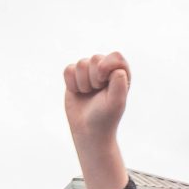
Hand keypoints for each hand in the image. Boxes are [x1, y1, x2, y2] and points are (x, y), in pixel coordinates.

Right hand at [63, 52, 131, 188]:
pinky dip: (71, 83)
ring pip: (81, 64)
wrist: (88, 131)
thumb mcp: (116, 102)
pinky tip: (78, 93)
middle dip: (94, 78)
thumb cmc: (105, 118)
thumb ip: (119, 83)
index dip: (107, 66)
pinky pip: (68, 70)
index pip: (116, 57)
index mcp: (120, 74)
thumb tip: (117, 68)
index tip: (103, 82)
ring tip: (88, 94)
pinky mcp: (75, 77)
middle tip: (97, 92)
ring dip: (83, 83)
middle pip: (95, 59)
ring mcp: (90, 73)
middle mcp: (106, 71)